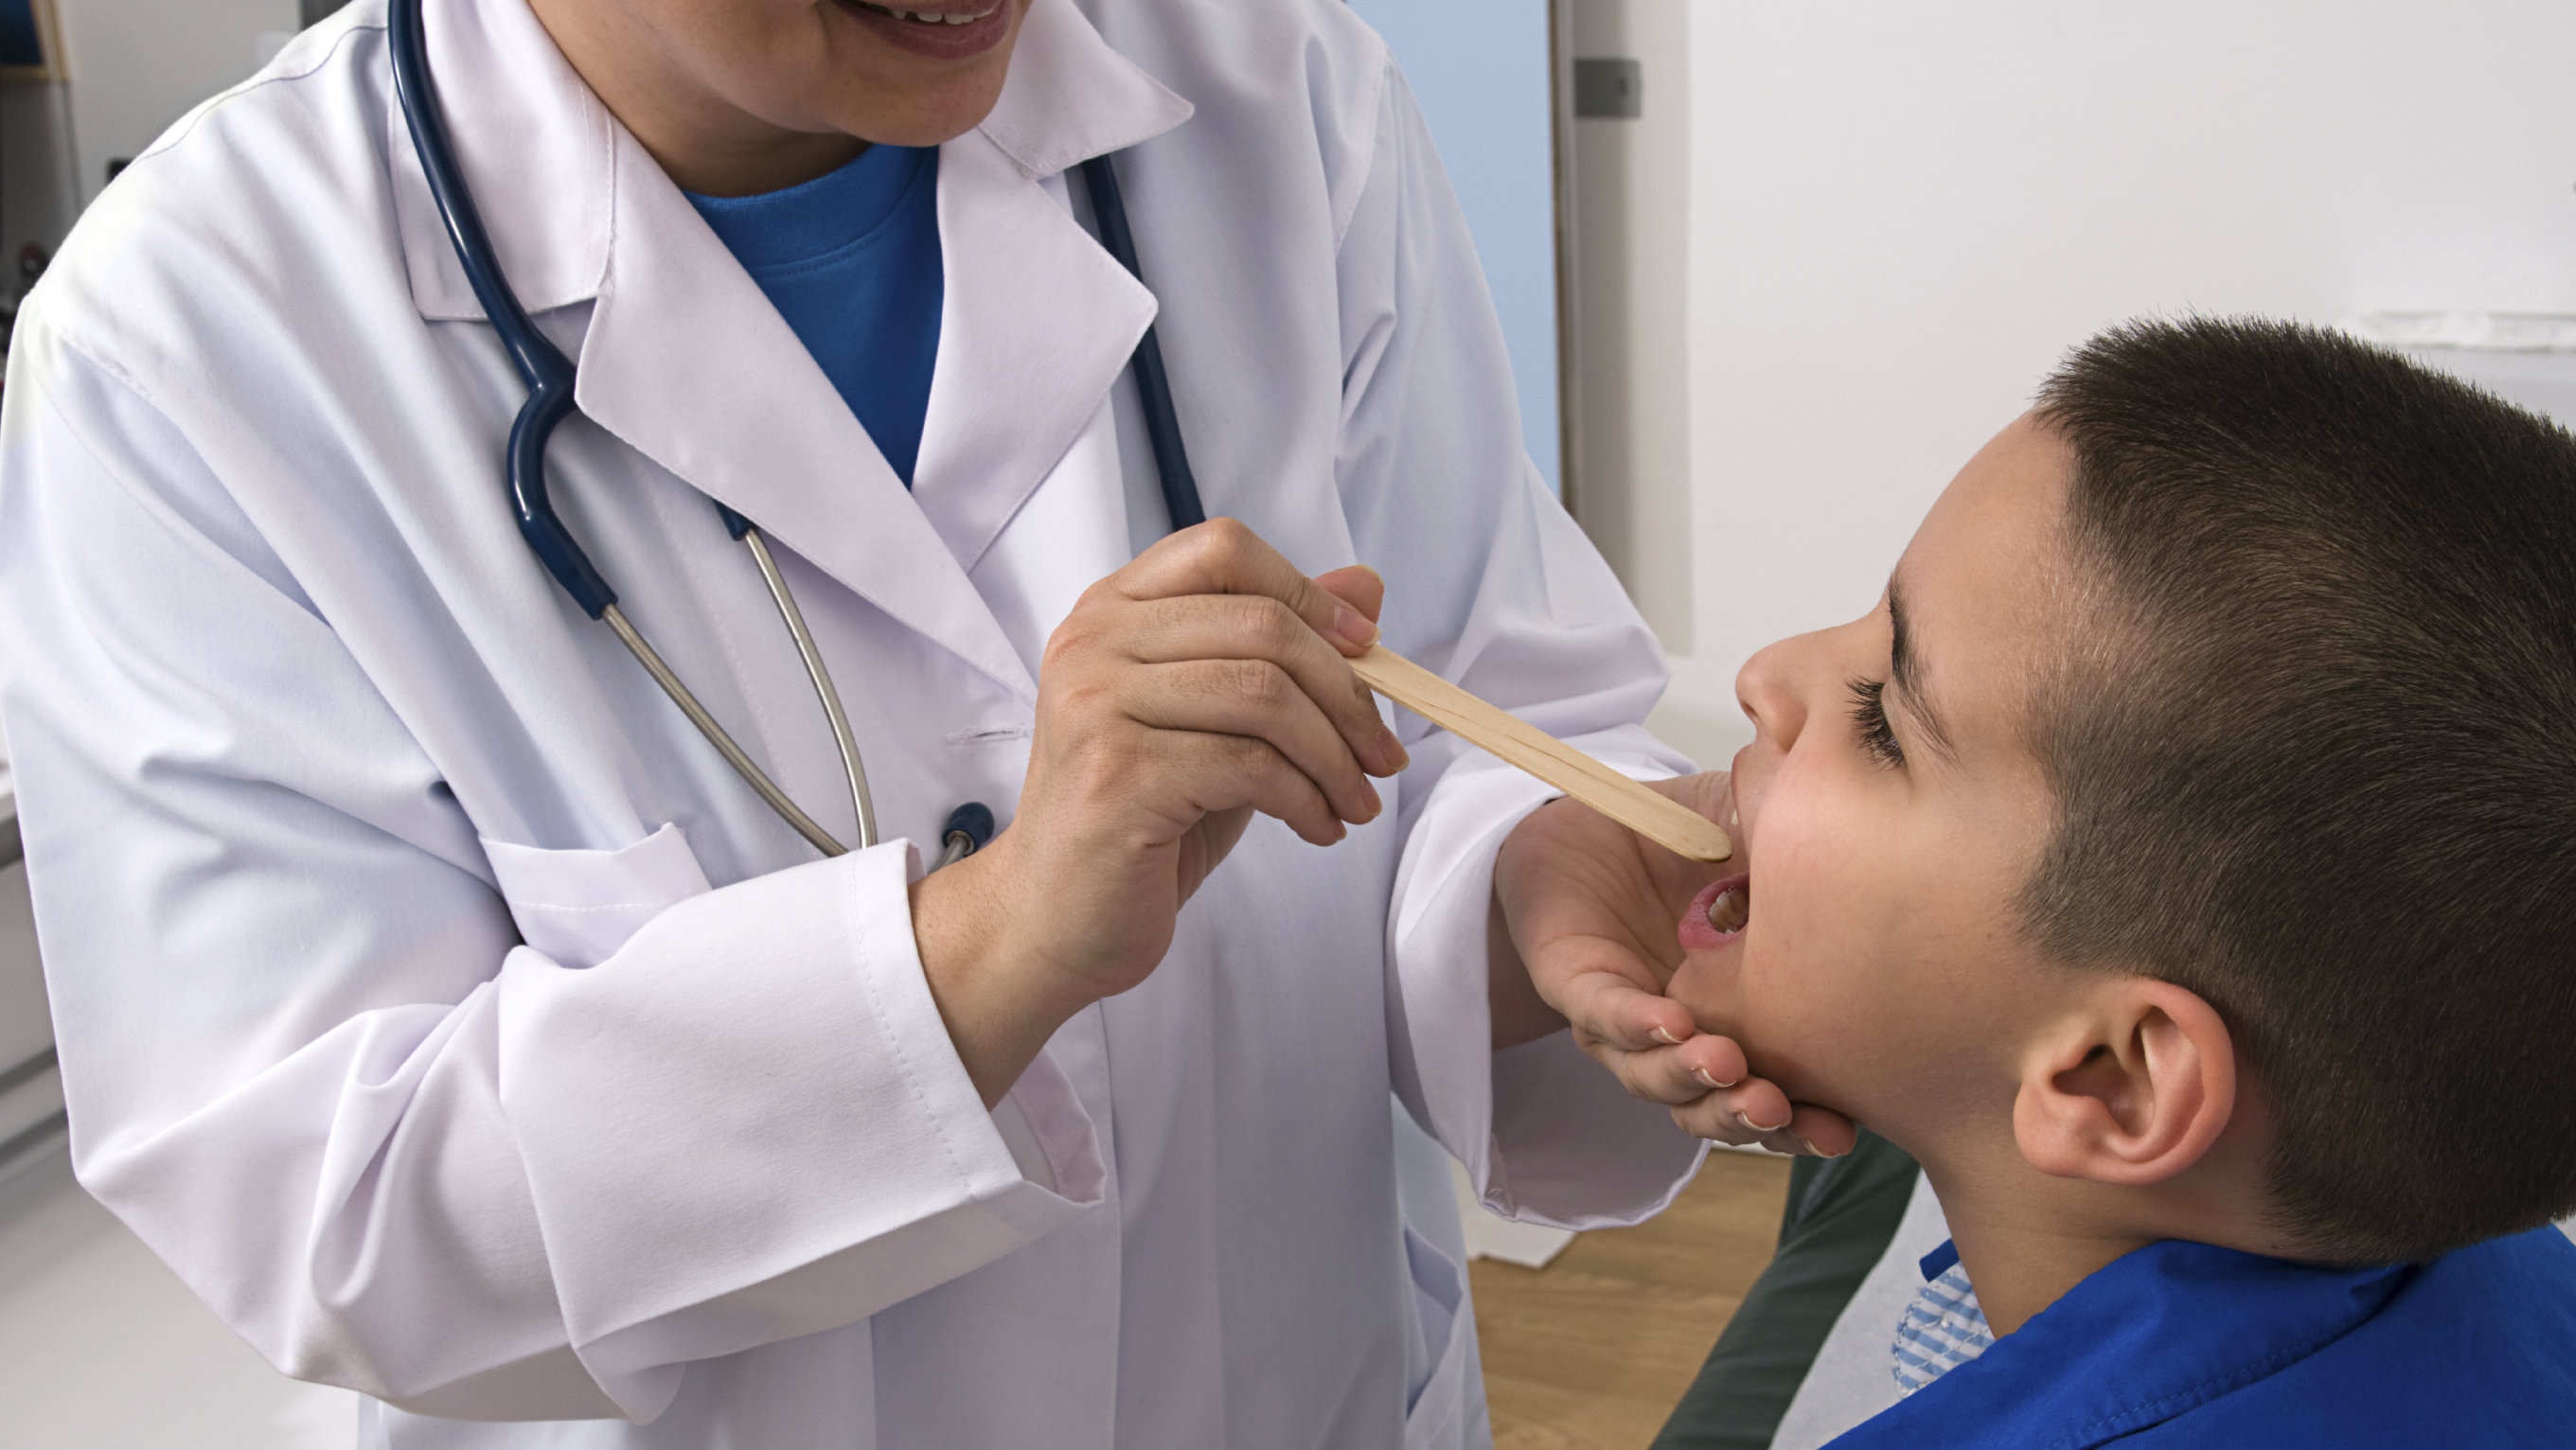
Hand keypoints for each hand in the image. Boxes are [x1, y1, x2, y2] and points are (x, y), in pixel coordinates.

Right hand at [911, 520, 1403, 1104]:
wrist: (1051, 919)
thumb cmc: (1136, 818)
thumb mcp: (1216, 720)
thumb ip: (1277, 651)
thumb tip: (1366, 586)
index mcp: (1110, 611)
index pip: (1223, 550)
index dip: (1308, 593)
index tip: (1367, 647)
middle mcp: (1092, 644)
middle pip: (1261, 625)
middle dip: (1347, 693)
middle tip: (1382, 754)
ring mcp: (1095, 706)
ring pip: (1265, 696)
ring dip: (1335, 757)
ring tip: (1354, 801)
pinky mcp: (1116, 777)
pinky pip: (1251, 766)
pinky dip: (1307, 799)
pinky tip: (1316, 827)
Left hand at [1491, 772, 1857, 1155]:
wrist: (1604, 810)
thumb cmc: (1699, 838)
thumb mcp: (1773, 846)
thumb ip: (1815, 861)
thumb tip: (1881, 863)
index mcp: (1744, 1018)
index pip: (1777, 1090)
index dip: (1808, 1119)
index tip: (1847, 1131)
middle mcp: (1687, 1033)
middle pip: (1713, 1103)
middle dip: (1750, 1116)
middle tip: (1785, 1113)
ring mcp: (1626, 1018)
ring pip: (1652, 1073)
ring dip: (1691, 1076)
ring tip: (1728, 1065)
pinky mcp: (1574, 983)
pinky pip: (1603, 1011)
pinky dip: (1635, 1022)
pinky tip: (1673, 1023)